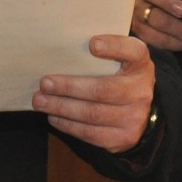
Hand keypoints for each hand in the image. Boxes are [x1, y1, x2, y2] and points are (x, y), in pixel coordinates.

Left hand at [34, 34, 155, 152]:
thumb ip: (100, 50)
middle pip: (104, 89)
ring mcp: (135, 117)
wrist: (139, 110)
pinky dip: (68, 125)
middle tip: (45, 83)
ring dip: (62, 107)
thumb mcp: (117, 59)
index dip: (113, 47)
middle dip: (70, 87)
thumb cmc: (117, 76)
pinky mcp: (124, 137)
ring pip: (93, 114)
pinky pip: (92, 133)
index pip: (132, 51)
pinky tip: (53, 117)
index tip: (92, 44)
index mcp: (140, 63)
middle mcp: (141, 90)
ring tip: (40, 101)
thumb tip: (61, 48)